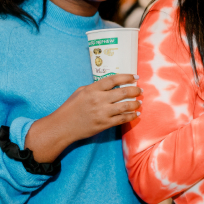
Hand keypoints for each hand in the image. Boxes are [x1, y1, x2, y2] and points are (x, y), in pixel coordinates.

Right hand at [25, 74, 141, 162]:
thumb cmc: (71, 107)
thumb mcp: (80, 92)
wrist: (63, 126)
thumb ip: (95, 87)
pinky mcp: (104, 124)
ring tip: (140, 103)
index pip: (114, 80)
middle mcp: (99, 100)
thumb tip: (111, 84)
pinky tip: (136, 114)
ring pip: (125, 106)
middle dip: (135, 90)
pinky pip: (122, 119)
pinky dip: (131, 116)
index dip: (127, 77)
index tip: (136, 76)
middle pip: (123, 92)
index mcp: (93, 89)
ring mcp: (102, 113)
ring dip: (136, 104)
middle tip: (140, 90)